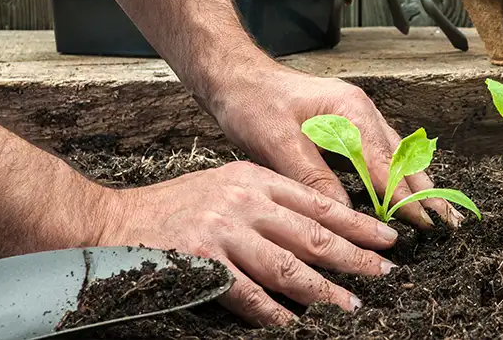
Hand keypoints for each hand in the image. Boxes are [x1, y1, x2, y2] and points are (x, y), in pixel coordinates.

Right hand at [98, 160, 397, 325]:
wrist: (118, 221)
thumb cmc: (179, 205)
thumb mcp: (229, 184)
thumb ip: (268, 199)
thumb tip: (315, 226)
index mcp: (256, 178)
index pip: (317, 201)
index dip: (355, 222)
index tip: (385, 237)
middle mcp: (245, 201)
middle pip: (311, 233)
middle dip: (353, 255)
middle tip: (384, 272)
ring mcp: (224, 231)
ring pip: (287, 265)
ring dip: (323, 289)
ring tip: (351, 305)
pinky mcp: (202, 262)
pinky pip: (247, 294)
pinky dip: (273, 311)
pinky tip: (294, 324)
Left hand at [210, 61, 463, 229]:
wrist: (238, 77)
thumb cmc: (255, 104)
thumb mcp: (279, 144)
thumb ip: (314, 178)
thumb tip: (345, 215)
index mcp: (350, 111)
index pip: (385, 164)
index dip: (405, 197)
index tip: (426, 224)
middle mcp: (361, 110)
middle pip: (400, 156)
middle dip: (424, 190)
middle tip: (448, 222)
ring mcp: (356, 114)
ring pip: (395, 153)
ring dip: (414, 182)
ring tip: (436, 210)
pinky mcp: (346, 122)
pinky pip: (380, 150)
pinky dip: (395, 172)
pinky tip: (402, 188)